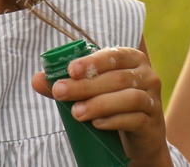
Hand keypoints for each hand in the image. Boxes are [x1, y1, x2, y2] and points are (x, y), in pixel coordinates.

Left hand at [31, 45, 170, 166]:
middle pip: (117, 77)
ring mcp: (153, 99)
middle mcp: (147, 75)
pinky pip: (134, 119)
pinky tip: (96, 124)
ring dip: (99, 104)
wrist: (139, 135)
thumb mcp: (92, 91)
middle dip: (86, 85)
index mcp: (132, 59)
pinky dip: (113, 121)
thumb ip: (68, 83)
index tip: (70, 70)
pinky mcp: (152, 123)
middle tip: (61, 93)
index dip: (92, 61)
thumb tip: (37, 79)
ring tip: (76, 113)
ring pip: (128, 97)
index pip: (114, 54)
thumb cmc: (112, 104)